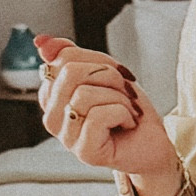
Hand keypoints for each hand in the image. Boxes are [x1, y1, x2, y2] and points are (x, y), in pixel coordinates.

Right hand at [35, 35, 181, 190]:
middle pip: (70, 73)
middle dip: (109, 77)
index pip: (63, 59)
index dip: (99, 63)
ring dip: (119, 98)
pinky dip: (124, 114)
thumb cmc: (130, 108)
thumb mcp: (104, 72)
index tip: (116, 79)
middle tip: (124, 94)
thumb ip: (72, 55)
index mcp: (53, 96)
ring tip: (127, 112)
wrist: (155, 141)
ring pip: (84, 94)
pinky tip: (128, 124)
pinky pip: (98, 116)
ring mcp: (66, 137)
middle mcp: (52, 118)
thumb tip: (40, 43)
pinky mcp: (84, 152)